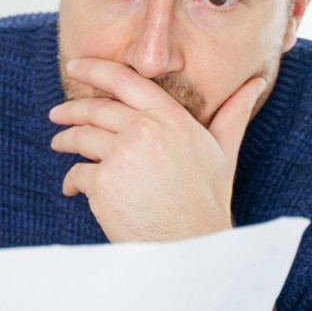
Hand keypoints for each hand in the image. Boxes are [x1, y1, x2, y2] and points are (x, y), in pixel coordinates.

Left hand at [50, 56, 266, 242]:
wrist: (190, 246)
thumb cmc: (207, 200)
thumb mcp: (224, 151)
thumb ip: (232, 113)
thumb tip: (255, 84)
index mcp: (170, 117)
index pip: (126, 80)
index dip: (96, 68)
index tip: (76, 64)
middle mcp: (144, 130)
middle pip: (95, 109)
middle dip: (70, 110)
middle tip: (56, 114)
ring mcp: (121, 156)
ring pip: (80, 138)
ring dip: (65, 141)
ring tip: (58, 144)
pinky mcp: (103, 183)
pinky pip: (77, 173)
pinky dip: (71, 181)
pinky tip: (72, 189)